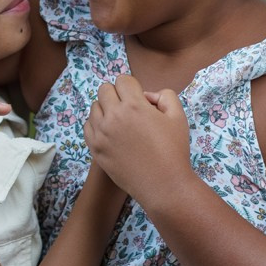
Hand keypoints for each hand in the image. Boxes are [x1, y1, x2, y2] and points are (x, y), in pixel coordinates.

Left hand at [83, 75, 191, 195]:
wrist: (163, 185)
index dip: (133, 87)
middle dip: (118, 95)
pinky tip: (110, 132)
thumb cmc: (174, 150)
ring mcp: (101, 133)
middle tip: (130, 109)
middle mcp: (113, 117)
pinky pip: (87, 126)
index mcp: (134, 106)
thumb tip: (146, 96)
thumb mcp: (178, 116)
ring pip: (94, 107)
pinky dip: (97, 125)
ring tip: (121, 122)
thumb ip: (164, 96)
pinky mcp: (95, 148)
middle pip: (105, 90)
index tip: (140, 100)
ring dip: (106, 109)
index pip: (123, 80)